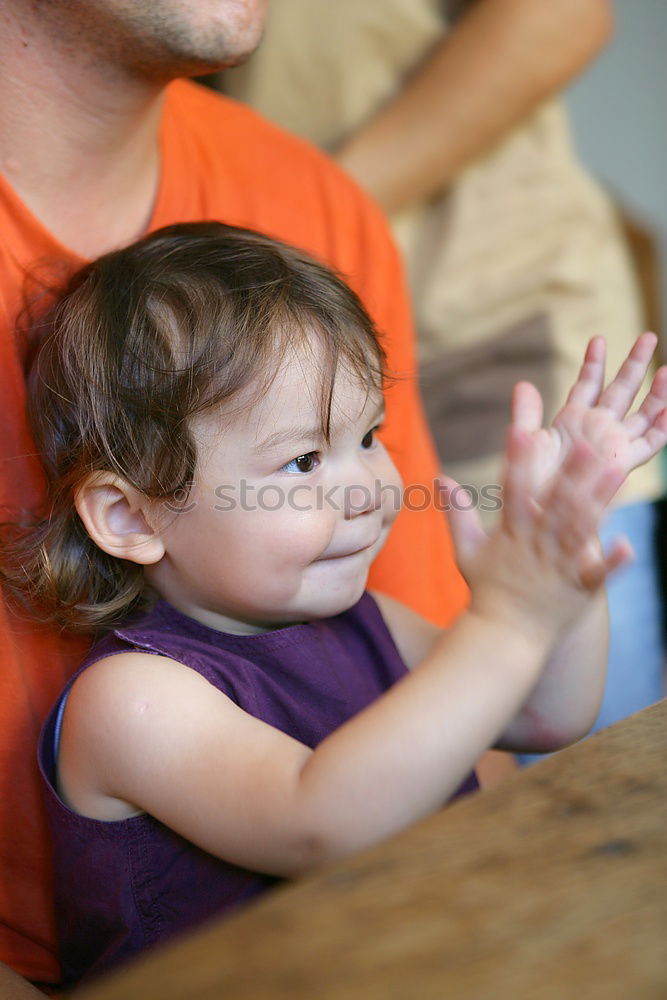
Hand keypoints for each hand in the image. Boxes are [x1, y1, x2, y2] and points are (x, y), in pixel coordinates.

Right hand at [441, 428, 629, 644]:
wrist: (503, 638)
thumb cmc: (487, 590)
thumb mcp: (465, 550)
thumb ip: (456, 512)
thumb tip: (438, 478)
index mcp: (511, 535)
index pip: (513, 492)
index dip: (518, 462)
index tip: (523, 433)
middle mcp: (536, 548)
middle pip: (555, 507)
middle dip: (571, 475)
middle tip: (587, 445)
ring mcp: (558, 569)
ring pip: (581, 531)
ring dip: (600, 502)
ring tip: (618, 473)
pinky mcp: (578, 591)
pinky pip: (597, 576)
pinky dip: (613, 563)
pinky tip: (630, 544)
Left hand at [511, 333, 666, 494]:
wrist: (537, 512)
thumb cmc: (527, 484)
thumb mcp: (524, 441)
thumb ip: (526, 412)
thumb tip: (523, 384)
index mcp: (572, 422)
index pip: (587, 385)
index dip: (594, 363)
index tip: (599, 339)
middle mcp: (596, 430)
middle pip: (621, 391)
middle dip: (635, 364)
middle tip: (649, 337)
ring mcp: (612, 445)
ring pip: (641, 413)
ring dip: (657, 392)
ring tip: (666, 369)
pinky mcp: (623, 463)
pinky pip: (649, 443)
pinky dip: (662, 426)